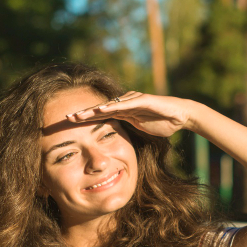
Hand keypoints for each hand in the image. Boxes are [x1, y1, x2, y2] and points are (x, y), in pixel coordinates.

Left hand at [67, 92, 196, 137]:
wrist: (180, 116)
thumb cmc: (163, 124)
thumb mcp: (140, 130)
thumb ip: (129, 132)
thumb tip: (118, 146)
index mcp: (123, 112)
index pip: (100, 116)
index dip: (85, 120)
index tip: (70, 125)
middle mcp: (125, 104)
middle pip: (99, 109)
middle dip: (83, 114)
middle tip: (65, 119)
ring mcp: (133, 100)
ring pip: (108, 105)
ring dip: (92, 110)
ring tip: (78, 115)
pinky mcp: (142, 100)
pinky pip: (124, 104)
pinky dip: (112, 106)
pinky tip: (100, 109)